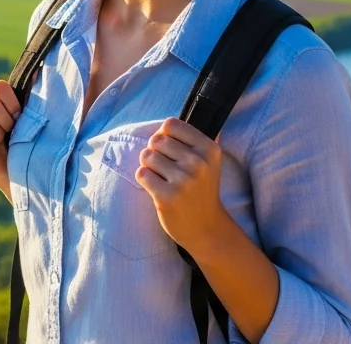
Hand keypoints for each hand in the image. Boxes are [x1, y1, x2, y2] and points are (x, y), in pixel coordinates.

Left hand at [135, 117, 231, 254]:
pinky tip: (158, 189)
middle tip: (166, 168)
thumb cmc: (200, 188)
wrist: (206, 227)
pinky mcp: (167, 196)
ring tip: (162, 178)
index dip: (164, 135)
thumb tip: (167, 123)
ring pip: (147, 155)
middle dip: (155, 151)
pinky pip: (141, 173)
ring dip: (149, 166)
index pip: (171, 124)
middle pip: (157, 139)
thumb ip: (190, 139)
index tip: (170, 150)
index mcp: (209, 149)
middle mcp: (198, 163)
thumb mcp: (207, 161)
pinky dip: (144, 179)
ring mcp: (183, 180)